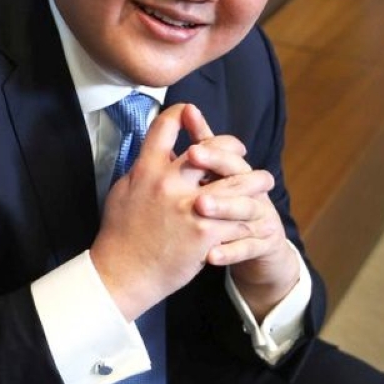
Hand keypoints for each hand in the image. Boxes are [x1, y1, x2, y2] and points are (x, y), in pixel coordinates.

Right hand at [90, 103, 274, 320]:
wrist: (123, 272)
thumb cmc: (120, 233)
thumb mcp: (122, 191)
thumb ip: (142, 169)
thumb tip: (156, 153)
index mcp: (147, 170)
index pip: (165, 126)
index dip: (180, 112)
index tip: (190, 111)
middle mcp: (169, 183)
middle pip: (210, 148)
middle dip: (230, 146)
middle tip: (239, 152)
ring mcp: (189, 207)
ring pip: (236, 183)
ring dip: (254, 181)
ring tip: (263, 181)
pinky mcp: (206, 232)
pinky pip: (238, 220)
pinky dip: (245, 220)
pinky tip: (249, 221)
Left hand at [179, 114, 300, 320]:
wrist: (256, 246)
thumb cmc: (227, 203)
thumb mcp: (214, 174)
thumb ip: (203, 143)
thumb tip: (186, 109)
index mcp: (237, 171)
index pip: (226, 152)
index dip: (210, 147)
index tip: (189, 145)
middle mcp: (253, 189)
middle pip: (239, 174)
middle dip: (217, 167)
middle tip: (192, 161)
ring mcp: (262, 216)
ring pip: (246, 209)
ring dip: (224, 207)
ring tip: (199, 206)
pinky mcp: (264, 244)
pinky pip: (248, 248)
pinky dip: (230, 252)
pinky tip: (210, 256)